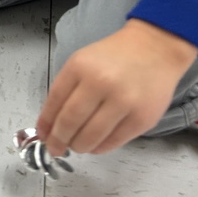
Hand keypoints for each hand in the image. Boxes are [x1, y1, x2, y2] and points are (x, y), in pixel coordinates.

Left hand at [37, 19, 197, 155]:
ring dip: (79, 146)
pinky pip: (114, 142)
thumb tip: (49, 125)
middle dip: (59, 140)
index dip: (46, 124)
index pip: (55, 102)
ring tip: (77, 145)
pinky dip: (100, 147)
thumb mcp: (81, 62)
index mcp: (80, 67)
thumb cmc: (114, 56)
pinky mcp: (142, 118)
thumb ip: (64, 90)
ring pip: (91, 137)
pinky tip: (95, 144)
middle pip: (70, 122)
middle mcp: (101, 83)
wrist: (154, 48)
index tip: (43, 136)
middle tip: (56, 148)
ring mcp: (124, 102)